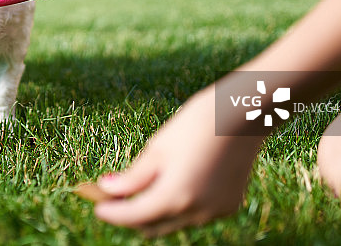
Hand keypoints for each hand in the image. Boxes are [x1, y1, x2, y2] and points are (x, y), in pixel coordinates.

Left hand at [93, 86, 262, 236]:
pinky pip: (195, 213)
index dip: (112, 213)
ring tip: (141, 188)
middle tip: (114, 198)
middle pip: (152, 225)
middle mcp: (195, 211)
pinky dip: (178, 205)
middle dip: (131, 215)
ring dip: (155, 211)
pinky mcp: (228, 205)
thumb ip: (133, 176)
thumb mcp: (158, 148)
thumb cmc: (196, 124)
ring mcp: (214, 212)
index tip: (98, 206)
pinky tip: (173, 182)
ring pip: (174, 222)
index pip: (133, 216)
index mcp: (174, 196)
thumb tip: (108, 189)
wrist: (243, 114)